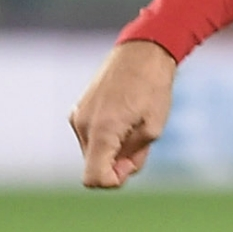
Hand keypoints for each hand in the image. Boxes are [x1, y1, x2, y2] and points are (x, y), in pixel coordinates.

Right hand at [69, 40, 176, 188]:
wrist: (143, 50)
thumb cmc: (153, 87)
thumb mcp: (154, 128)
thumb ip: (134, 156)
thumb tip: (119, 170)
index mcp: (102, 130)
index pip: (93, 179)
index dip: (114, 181)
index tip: (132, 163)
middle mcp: (83, 124)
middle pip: (95, 164)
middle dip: (117, 162)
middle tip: (143, 139)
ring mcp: (79, 115)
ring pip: (94, 150)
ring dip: (114, 147)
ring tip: (136, 122)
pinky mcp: (80, 108)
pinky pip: (92, 135)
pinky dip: (108, 136)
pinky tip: (127, 116)